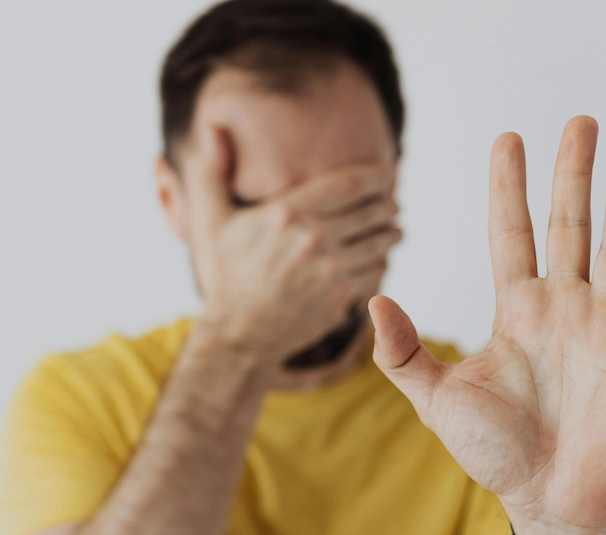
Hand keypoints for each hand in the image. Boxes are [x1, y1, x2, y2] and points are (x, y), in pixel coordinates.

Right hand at [184, 126, 402, 360]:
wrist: (238, 333)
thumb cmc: (226, 273)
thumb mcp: (211, 220)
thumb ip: (210, 172)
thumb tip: (211, 130)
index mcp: (286, 212)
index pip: (348, 183)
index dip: (376, 176)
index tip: (388, 173)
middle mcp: (312, 237)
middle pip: (371, 210)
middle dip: (388, 204)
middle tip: (393, 203)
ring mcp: (330, 269)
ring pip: (379, 241)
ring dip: (392, 232)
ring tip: (394, 229)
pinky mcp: (341, 297)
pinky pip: (376, 271)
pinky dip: (382, 261)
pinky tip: (381, 258)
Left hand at [369, 116, 605, 534]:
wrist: (549, 501)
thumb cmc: (494, 453)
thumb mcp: (437, 400)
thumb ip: (404, 353)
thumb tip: (374, 301)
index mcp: (517, 311)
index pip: (510, 234)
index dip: (508, 188)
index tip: (507, 139)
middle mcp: (563, 307)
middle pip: (568, 225)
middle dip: (572, 174)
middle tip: (579, 122)